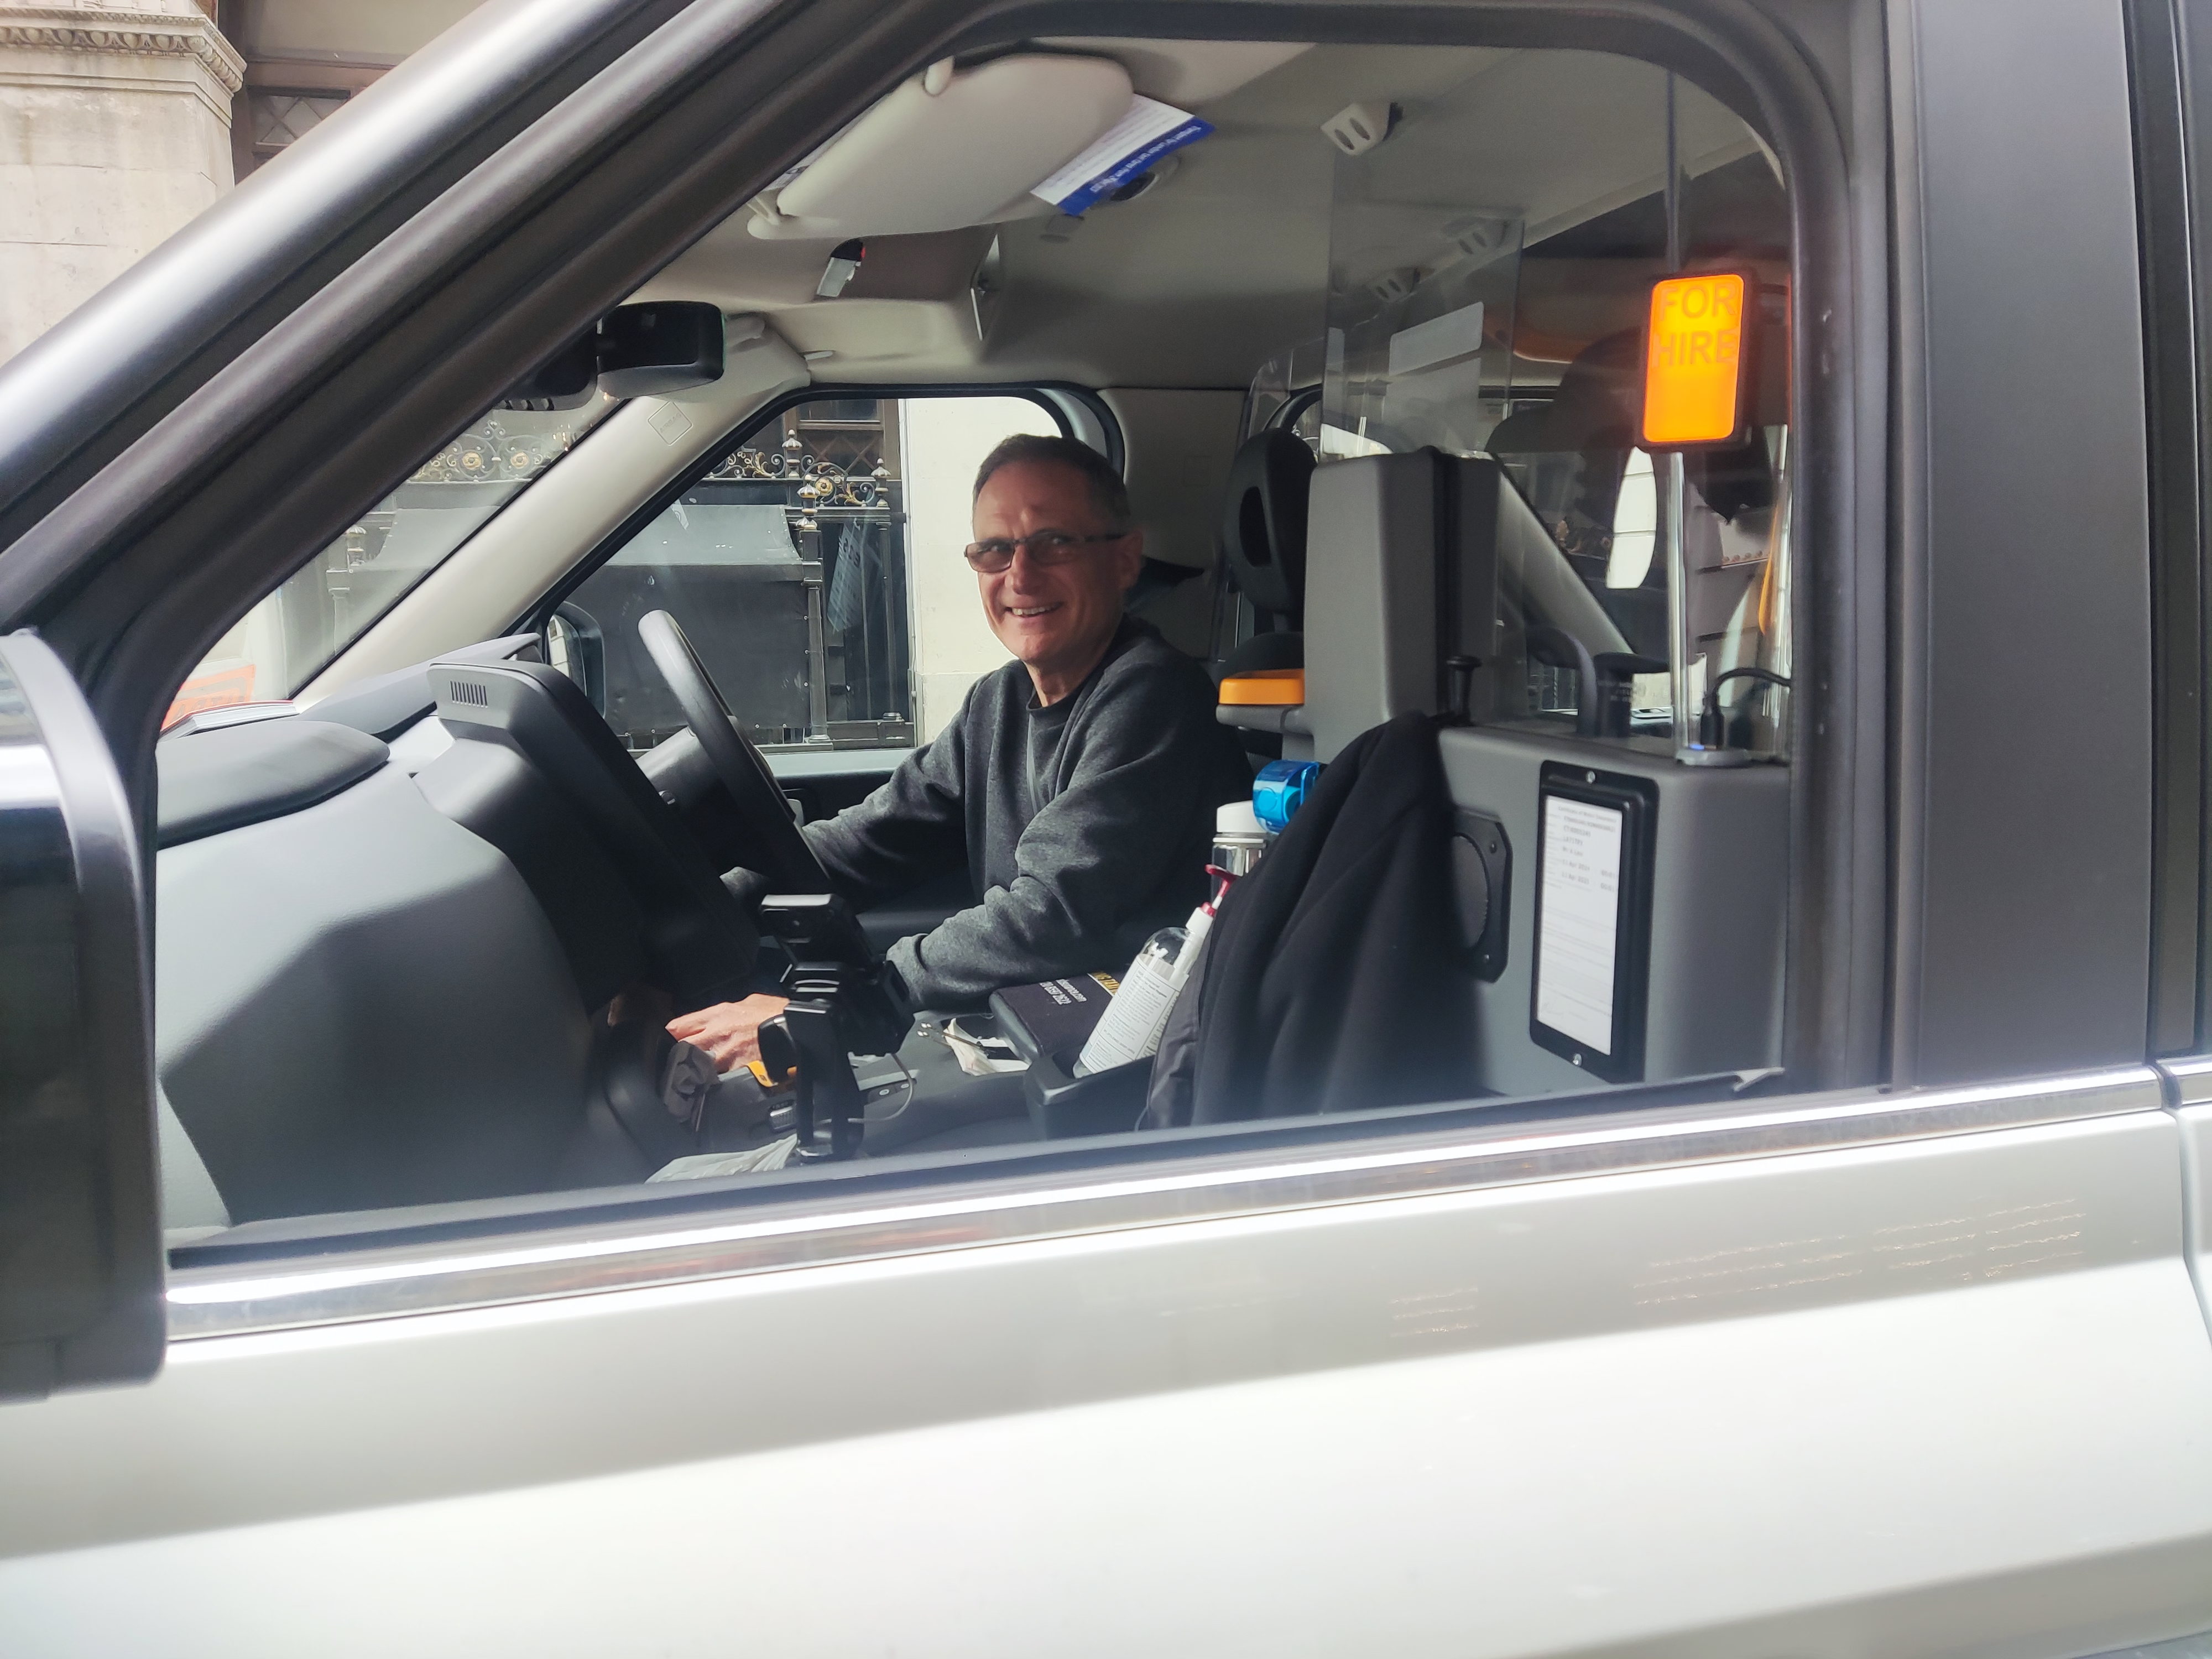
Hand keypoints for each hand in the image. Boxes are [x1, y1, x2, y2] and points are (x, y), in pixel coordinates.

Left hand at [667, 993, 789, 1071]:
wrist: (795, 1031)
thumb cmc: (776, 1014)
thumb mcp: (748, 1001)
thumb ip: (726, 1010)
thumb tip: (716, 1016)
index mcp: (718, 1014)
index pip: (678, 1026)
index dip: (673, 1034)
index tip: (673, 1039)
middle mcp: (716, 1034)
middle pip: (681, 1048)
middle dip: (681, 1053)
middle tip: (684, 1058)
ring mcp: (724, 1055)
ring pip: (697, 1066)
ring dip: (698, 1069)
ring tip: (701, 1072)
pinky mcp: (735, 1071)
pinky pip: (717, 1080)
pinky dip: (717, 1081)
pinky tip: (719, 1082)